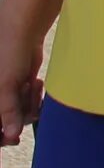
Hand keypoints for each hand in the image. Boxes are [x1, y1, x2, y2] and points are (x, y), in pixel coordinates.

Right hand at [0, 25, 39, 145]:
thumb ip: (8, 111)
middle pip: (7, 123)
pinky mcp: (21, 86)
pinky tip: (36, 81)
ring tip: (31, 86)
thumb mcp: (6, 85)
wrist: (24, 28)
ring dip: (28, 104)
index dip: (1, 136)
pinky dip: (34, 97)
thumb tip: (10, 136)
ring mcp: (8, 92)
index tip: (13, 139)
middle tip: (28, 103)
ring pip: (20, 114)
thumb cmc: (8, 53)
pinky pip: (29, 103)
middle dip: (18, 116)